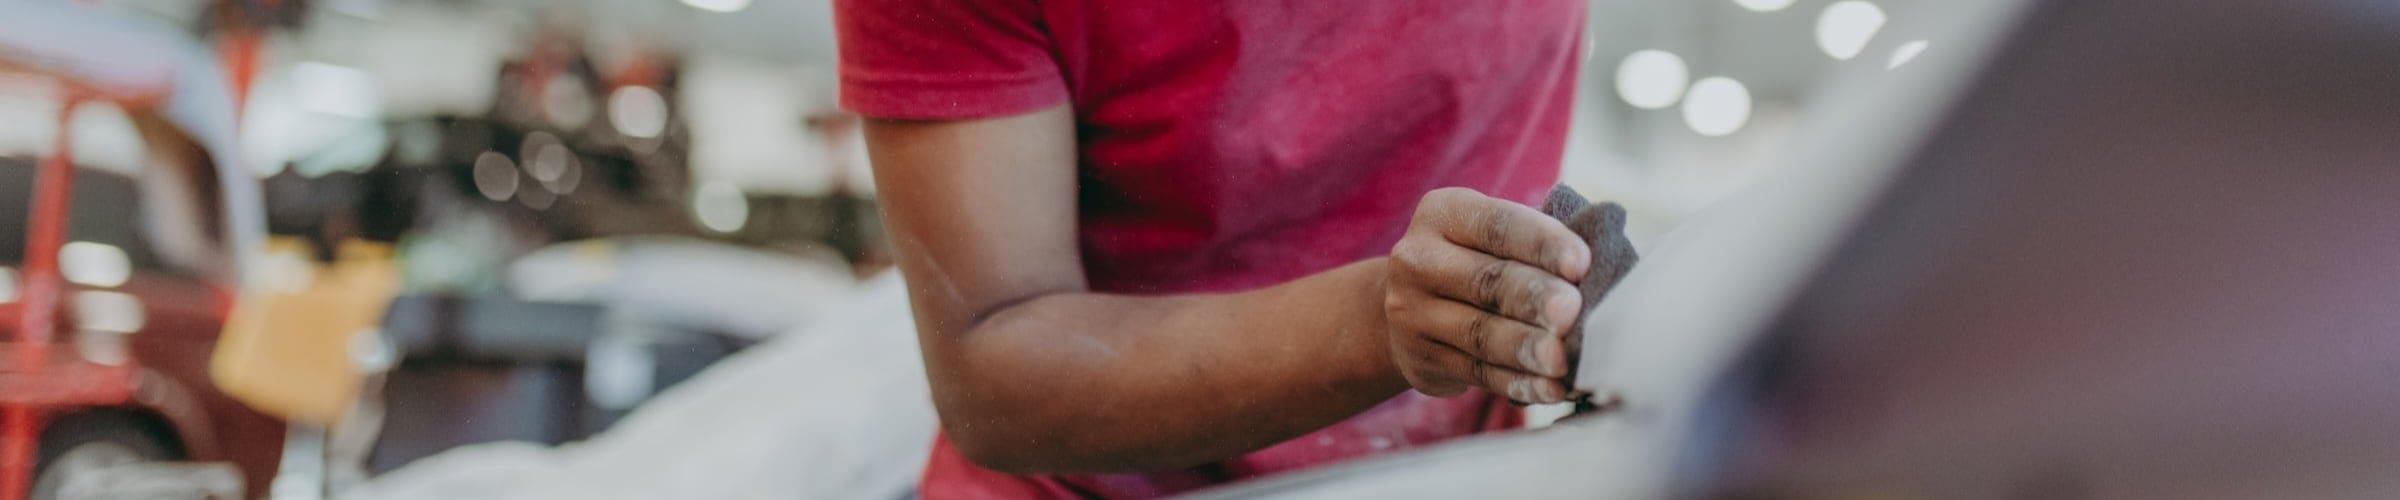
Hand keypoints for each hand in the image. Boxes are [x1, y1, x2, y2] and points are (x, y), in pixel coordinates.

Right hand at [1383, 187, 1590, 403]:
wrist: (1410, 306)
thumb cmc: (1480, 261)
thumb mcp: (1493, 237)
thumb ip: (1539, 244)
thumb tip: (1605, 270)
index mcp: (1444, 213)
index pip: (1497, 226)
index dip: (1541, 244)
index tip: (1581, 263)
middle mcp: (1419, 259)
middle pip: (1486, 281)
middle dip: (1534, 298)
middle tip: (1572, 313)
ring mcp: (1412, 313)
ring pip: (1480, 333)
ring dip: (1526, 348)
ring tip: (1563, 360)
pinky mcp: (1422, 359)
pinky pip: (1478, 373)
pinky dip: (1519, 383)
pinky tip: (1551, 389)